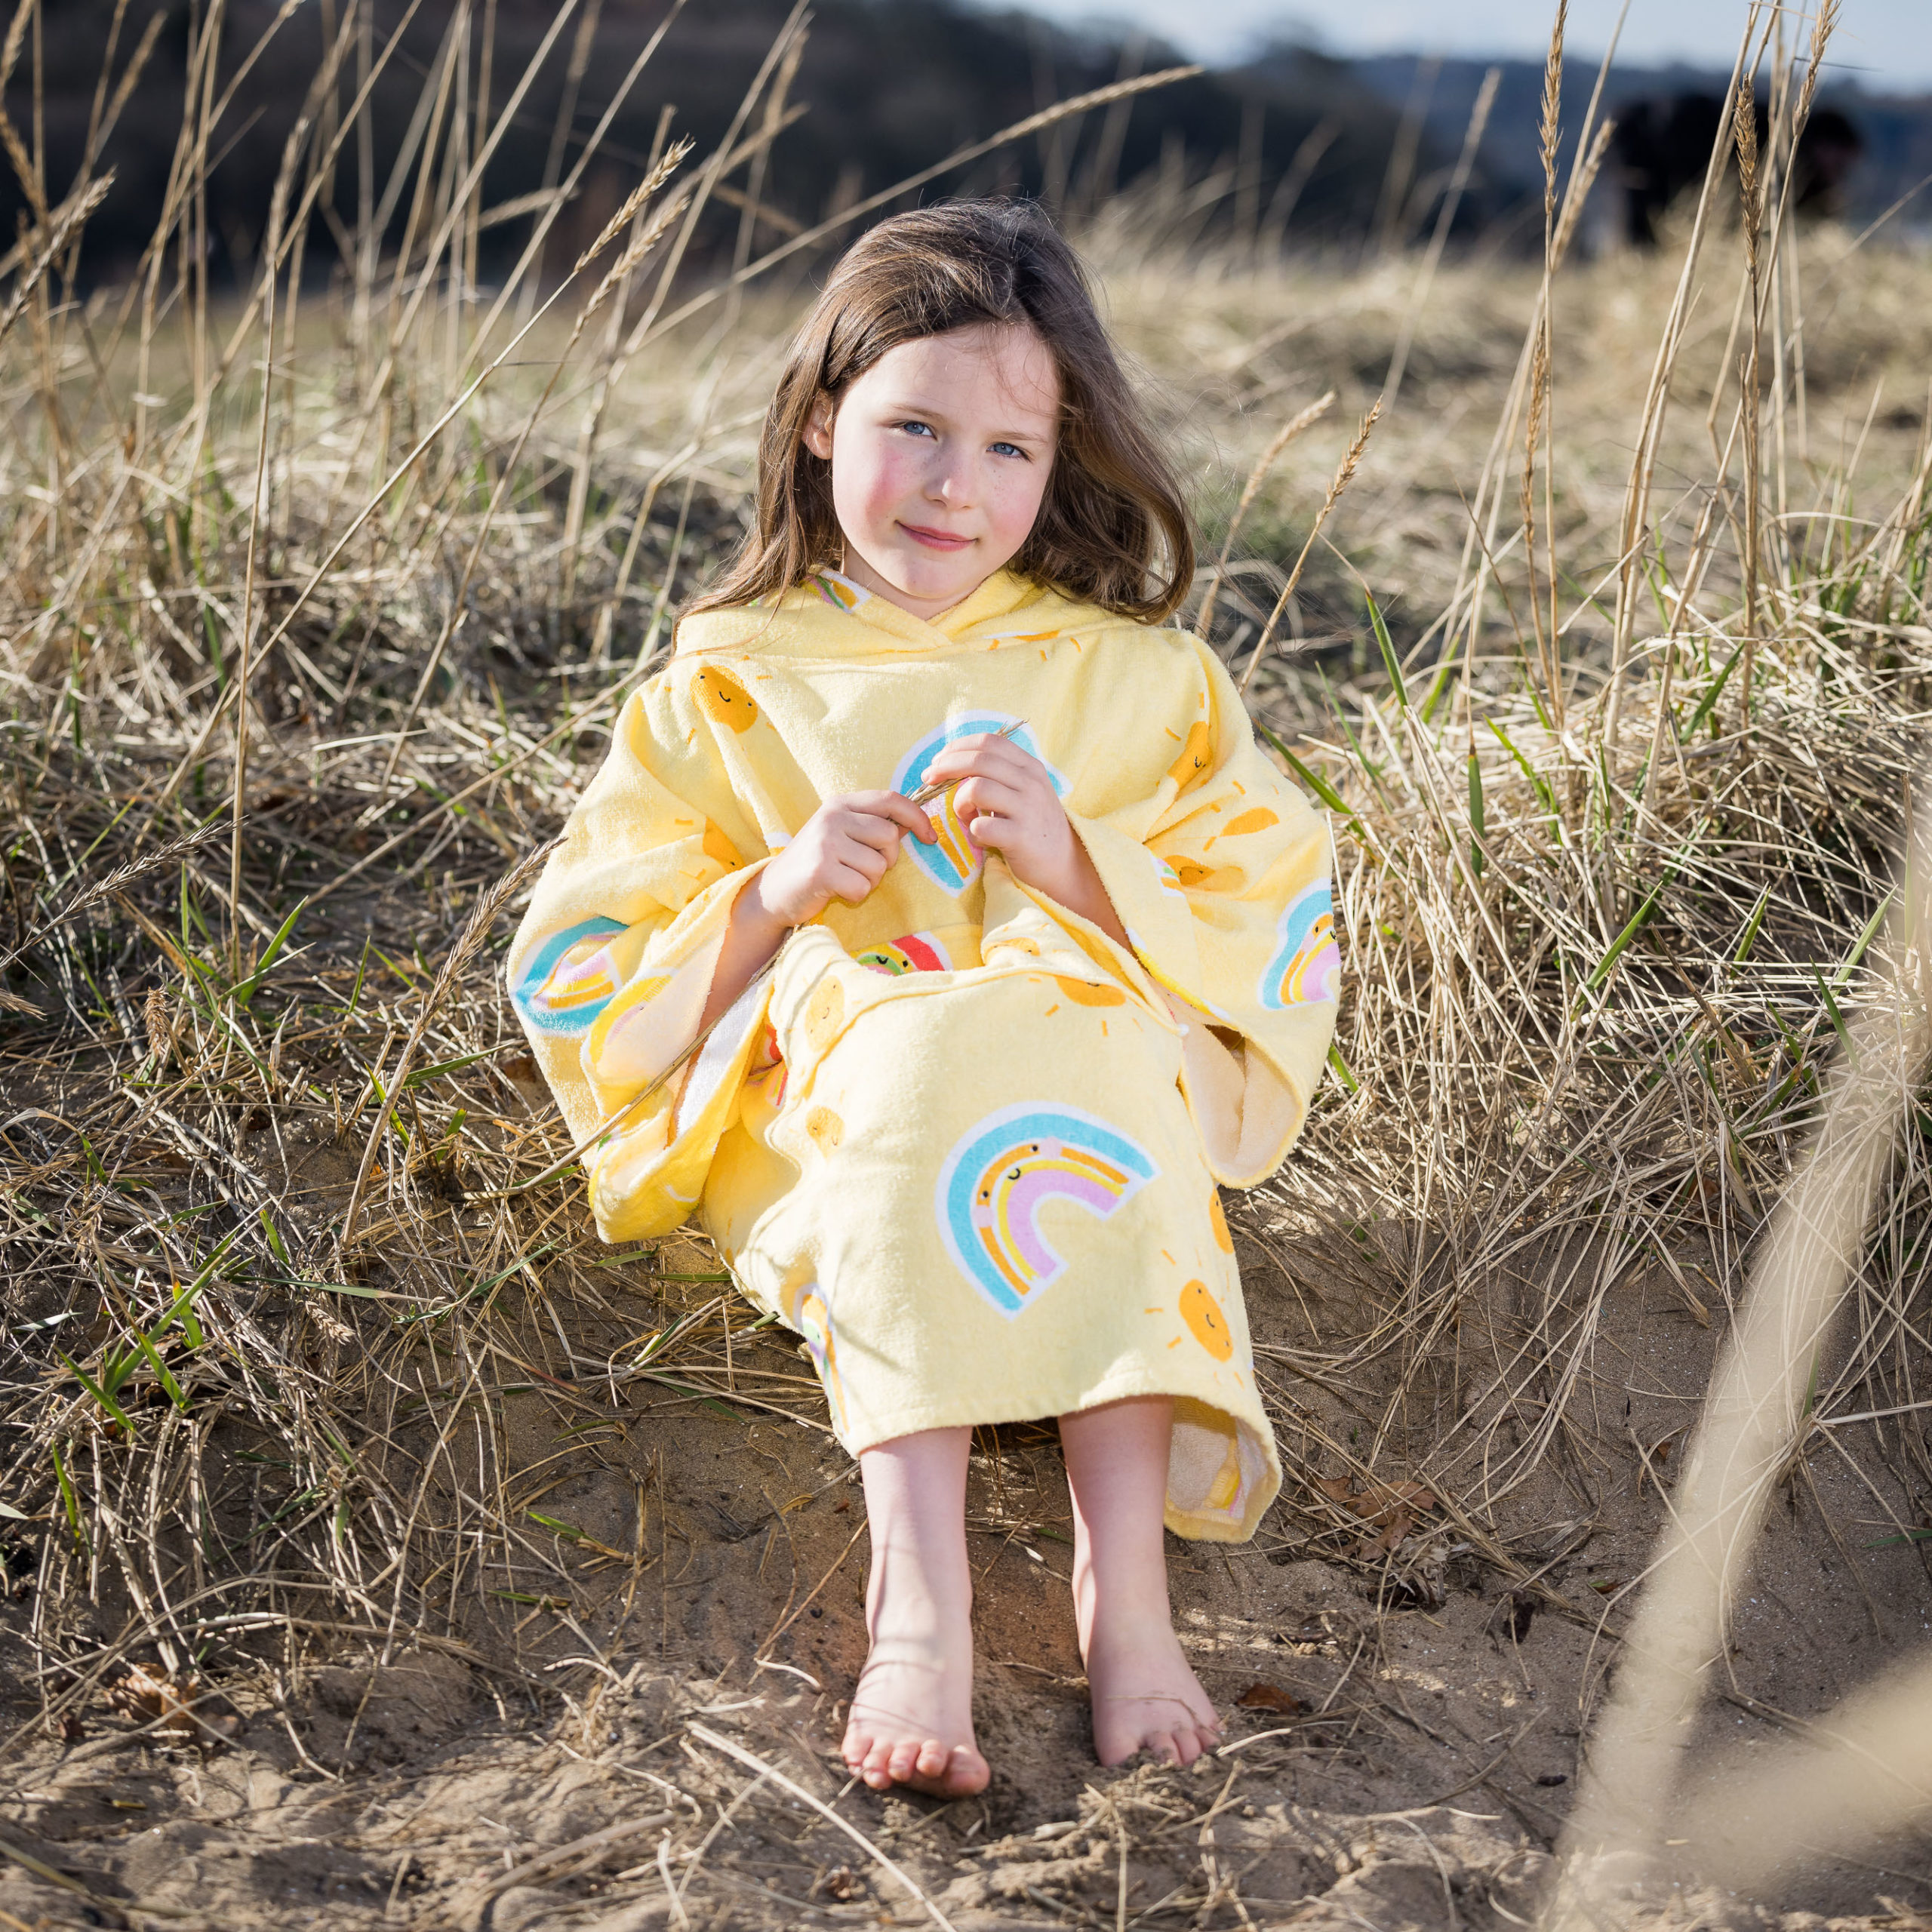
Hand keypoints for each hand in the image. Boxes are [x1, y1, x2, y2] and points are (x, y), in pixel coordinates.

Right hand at [757, 791, 934, 929]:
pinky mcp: (821, 870)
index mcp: (840, 804)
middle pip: (890, 836)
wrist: (773, 891)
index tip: (929, 837)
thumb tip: (915, 823)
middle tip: (863, 868)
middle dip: (886, 860)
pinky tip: (836, 891)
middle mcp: (832, 817)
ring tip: (845, 879)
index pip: (890, 799)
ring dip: (869, 880)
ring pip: (878, 865)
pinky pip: (863, 886)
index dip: (917, 817)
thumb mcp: (840, 833)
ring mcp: (825, 842)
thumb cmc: (815, 863)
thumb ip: (872, 825)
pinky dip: (856, 895)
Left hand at [922, 734, 1125, 941]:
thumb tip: (954, 762)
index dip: (957, 747)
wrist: (1063, 863)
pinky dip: (972, 832)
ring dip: (959, 803)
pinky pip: (981, 826)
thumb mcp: (1026, 790)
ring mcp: (1028, 809)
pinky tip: (979, 837)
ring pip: (977, 789)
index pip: (989, 742)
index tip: (938, 760)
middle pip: (979, 760)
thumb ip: (1000, 774)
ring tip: (964, 816)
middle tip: (929, 780)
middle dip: (945, 767)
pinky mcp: (1021, 837)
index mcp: (1030, 767)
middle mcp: (1031, 783)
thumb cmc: (1035, 825)